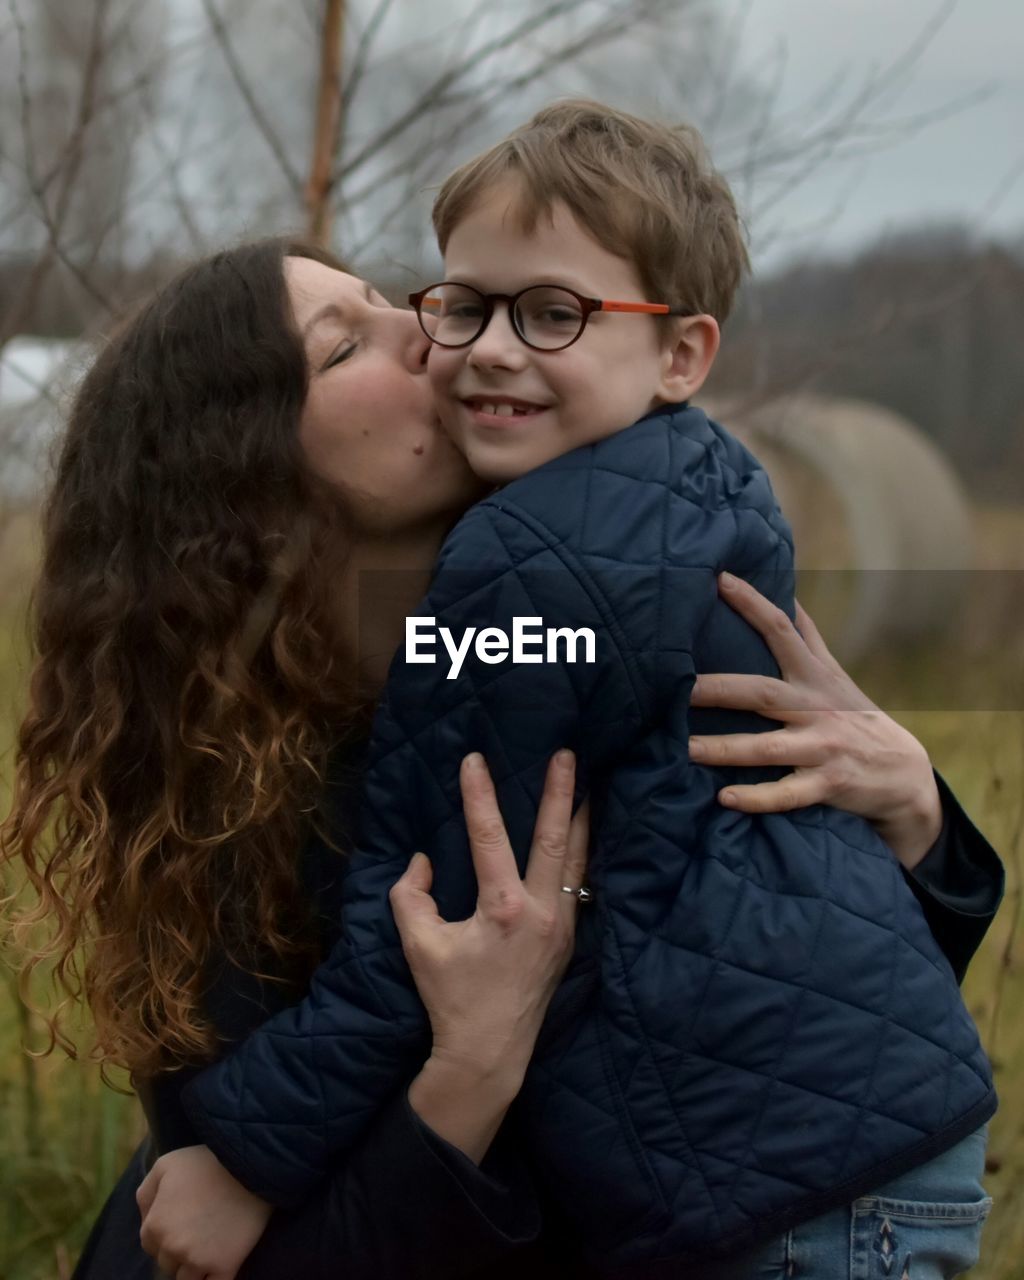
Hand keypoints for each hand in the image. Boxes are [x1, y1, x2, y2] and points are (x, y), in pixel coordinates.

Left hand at [136, 1144, 271, 1279]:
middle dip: (179, 1250)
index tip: (183, 1220)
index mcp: (155, 1225)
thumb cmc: (208, 1161)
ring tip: (211, 1243)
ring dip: (195, 1267)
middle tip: (199, 1228)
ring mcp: (199, 1260)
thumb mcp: (166, 1165)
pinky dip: (211, 1279)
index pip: (150, 1245)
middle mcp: (173, 1248)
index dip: (165, 1233)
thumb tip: (145, 1218)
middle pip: (168, 1264)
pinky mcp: (225, 1266)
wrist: (252, 1164)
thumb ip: (146, 1193)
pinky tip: (219, 1266)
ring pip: (187, 1279)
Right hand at [390, 748, 588, 1093]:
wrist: (489, 1051)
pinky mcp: (569, 937)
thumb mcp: (417, 945)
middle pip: (554, 838)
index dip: (479, 795)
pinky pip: (578, 882)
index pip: (490, 838)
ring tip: (586, 782)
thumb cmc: (450, 997)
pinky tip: (580, 834)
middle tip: (568, 754)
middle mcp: (542, 911)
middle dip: (560, 793)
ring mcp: (562, 924)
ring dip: (580, 817)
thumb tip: (423, 861)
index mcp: (504, 909)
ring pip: (576, 858)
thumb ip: (411, 896)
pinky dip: (580, 851)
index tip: (474, 759)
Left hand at [688, 572, 941, 868]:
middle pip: (761, 693)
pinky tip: (723, 798)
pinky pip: (786, 794)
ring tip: (682, 748)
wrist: (905, 774)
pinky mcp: (828, 785)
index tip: (718, 579)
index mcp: (814, 677)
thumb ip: (807, 637)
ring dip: (722, 749)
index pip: (781, 630)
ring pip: (765, 747)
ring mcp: (822, 747)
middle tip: (674, 684)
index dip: (751, 603)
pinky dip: (756, 798)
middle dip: (717, 688)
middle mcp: (816, 708)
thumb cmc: (854, 716)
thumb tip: (785, 592)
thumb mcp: (834, 675)